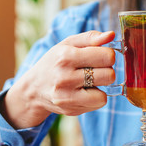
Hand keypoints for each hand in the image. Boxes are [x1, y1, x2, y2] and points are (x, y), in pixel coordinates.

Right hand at [0, 31, 115, 128]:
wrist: (34, 89)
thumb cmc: (55, 62)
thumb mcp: (68, 44)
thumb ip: (90, 38)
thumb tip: (111, 35)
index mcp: (66, 56)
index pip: (106, 57)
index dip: (108, 56)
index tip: (102, 57)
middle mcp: (65, 77)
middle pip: (109, 76)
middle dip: (107, 72)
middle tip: (96, 70)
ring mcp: (67, 96)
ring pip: (103, 95)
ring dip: (101, 87)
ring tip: (89, 82)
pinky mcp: (70, 109)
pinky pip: (98, 104)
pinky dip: (95, 98)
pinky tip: (83, 92)